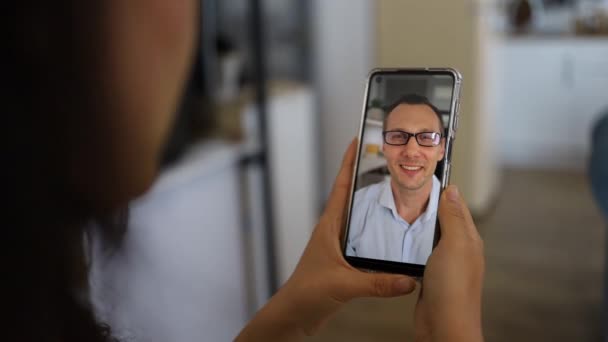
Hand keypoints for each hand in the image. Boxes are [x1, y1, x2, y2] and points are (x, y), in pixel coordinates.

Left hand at [236, 139, 416, 340]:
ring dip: (372, 206)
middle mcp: (334, 232)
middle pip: (351, 198)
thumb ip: (378, 282)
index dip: (348, 163)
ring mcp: (339, 246)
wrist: (294, 315)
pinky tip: (391, 239)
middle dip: (365, 178)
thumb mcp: (344, 284)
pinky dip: (377, 235)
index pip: (341, 187)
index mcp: (330, 227)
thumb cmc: (306, 294)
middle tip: (383, 162)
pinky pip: (364, 241)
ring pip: (359, 219)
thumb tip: (408, 279)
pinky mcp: (344, 262)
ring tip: (394, 194)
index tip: (356, 142)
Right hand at [414, 186, 484, 341]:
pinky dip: (411, 245)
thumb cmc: (453, 290)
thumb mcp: (455, 245)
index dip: (444, 190)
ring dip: (418, 226)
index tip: (429, 175)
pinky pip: (420, 253)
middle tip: (410, 191)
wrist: (444, 327)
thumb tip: (452, 190)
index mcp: (468, 239)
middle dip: (428, 206)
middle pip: (442, 220)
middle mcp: (458, 250)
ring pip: (429, 237)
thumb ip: (453, 217)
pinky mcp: (429, 276)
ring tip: (403, 212)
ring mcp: (443, 264)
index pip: (456, 206)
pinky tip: (400, 242)